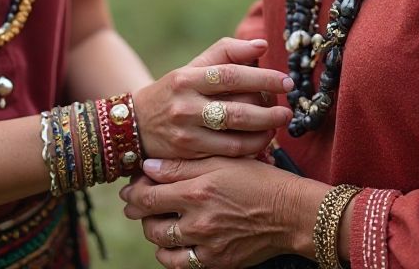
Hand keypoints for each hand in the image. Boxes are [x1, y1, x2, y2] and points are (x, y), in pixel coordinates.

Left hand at [121, 156, 310, 267]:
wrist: (289, 212)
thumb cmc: (257, 179)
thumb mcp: (222, 161)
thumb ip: (182, 165)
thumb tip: (148, 167)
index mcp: (197, 191)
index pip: (148, 197)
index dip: (133, 192)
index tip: (130, 187)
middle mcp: (198, 221)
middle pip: (150, 223)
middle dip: (139, 213)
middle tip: (137, 204)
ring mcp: (206, 246)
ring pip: (162, 245)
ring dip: (153, 233)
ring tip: (155, 221)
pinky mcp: (216, 263)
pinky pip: (181, 264)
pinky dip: (170, 254)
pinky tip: (173, 242)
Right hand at [132, 38, 292, 160]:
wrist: (136, 126)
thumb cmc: (175, 91)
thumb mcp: (193, 67)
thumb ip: (226, 52)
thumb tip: (262, 45)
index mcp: (187, 78)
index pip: (231, 75)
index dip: (262, 77)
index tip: (286, 82)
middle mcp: (185, 106)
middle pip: (237, 110)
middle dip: (269, 111)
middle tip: (287, 110)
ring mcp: (186, 134)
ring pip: (236, 137)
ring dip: (264, 133)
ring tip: (278, 125)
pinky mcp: (189, 157)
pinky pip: (229, 156)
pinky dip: (252, 150)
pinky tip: (263, 142)